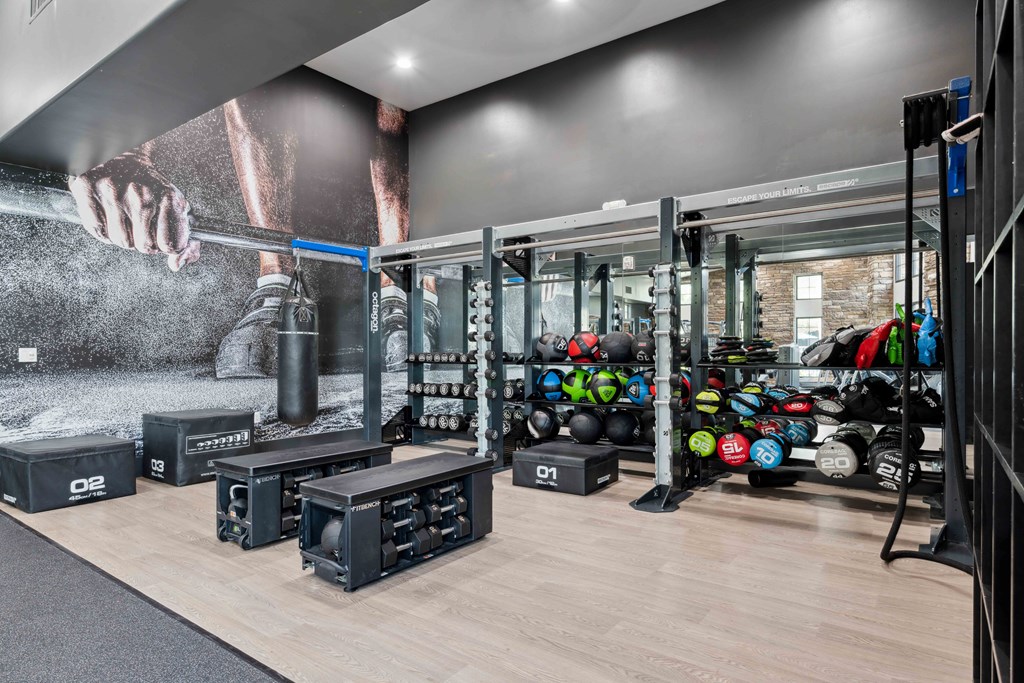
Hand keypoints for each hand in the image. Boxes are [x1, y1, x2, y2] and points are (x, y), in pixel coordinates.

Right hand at [69, 151, 199, 270]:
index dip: (165, 246)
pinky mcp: (87, 189)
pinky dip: (102, 229)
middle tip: (140, 225)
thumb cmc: (152, 188)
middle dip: (143, 241)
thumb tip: (176, 265)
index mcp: (169, 199)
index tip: (161, 237)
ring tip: (125, 218)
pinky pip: (96, 230)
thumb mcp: (179, 210)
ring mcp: (113, 192)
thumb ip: (186, 244)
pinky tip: (108, 214)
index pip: (170, 245)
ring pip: (120, 241)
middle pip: (143, 247)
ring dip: (122, 236)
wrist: (124, 155)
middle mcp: (141, 195)